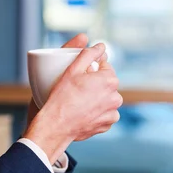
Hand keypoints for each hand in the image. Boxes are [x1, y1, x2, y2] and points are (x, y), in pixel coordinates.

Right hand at [23, 42, 122, 164]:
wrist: (57, 125)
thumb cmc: (62, 97)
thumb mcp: (72, 70)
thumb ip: (88, 54)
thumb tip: (101, 46)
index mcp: (109, 80)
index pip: (105, 67)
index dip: (91, 69)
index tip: (80, 75)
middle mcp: (116, 97)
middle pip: (107, 83)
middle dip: (95, 83)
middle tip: (77, 88)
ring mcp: (113, 113)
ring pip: (106, 99)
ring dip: (97, 98)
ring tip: (79, 101)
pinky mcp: (107, 125)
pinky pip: (104, 114)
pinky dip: (96, 112)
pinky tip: (83, 112)